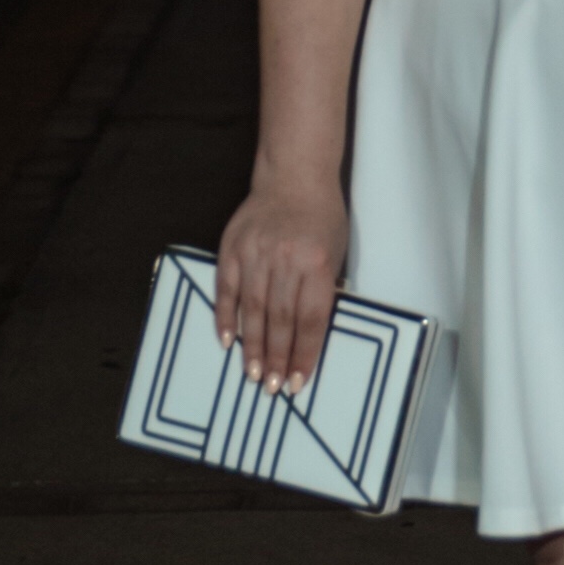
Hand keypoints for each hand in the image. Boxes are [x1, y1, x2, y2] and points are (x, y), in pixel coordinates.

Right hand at [215, 178, 347, 394]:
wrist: (293, 176)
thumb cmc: (322, 218)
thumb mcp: (336, 252)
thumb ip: (324, 290)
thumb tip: (308, 336)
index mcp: (318, 263)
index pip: (311, 320)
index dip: (305, 354)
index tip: (299, 382)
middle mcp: (286, 260)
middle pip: (281, 320)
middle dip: (277, 359)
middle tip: (272, 388)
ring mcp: (256, 254)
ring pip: (253, 310)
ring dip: (252, 346)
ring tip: (252, 374)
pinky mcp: (232, 248)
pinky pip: (227, 289)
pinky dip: (226, 317)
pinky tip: (228, 341)